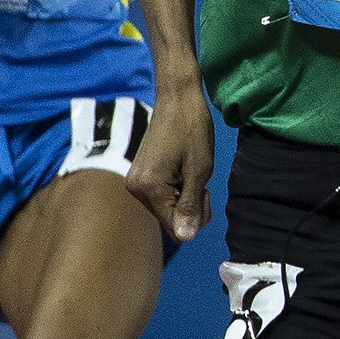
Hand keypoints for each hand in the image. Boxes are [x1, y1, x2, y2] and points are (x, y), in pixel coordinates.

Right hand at [125, 89, 216, 240]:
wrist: (177, 100)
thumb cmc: (193, 131)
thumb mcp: (199, 171)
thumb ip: (191, 206)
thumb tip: (185, 238)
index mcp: (148, 189)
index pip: (174, 227)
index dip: (196, 217)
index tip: (204, 192)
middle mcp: (135, 189)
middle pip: (170, 219)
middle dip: (191, 206)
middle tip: (200, 179)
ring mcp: (135, 181)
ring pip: (167, 208)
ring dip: (184, 196)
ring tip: (190, 170)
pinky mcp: (139, 175)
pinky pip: (161, 195)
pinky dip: (176, 188)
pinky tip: (182, 169)